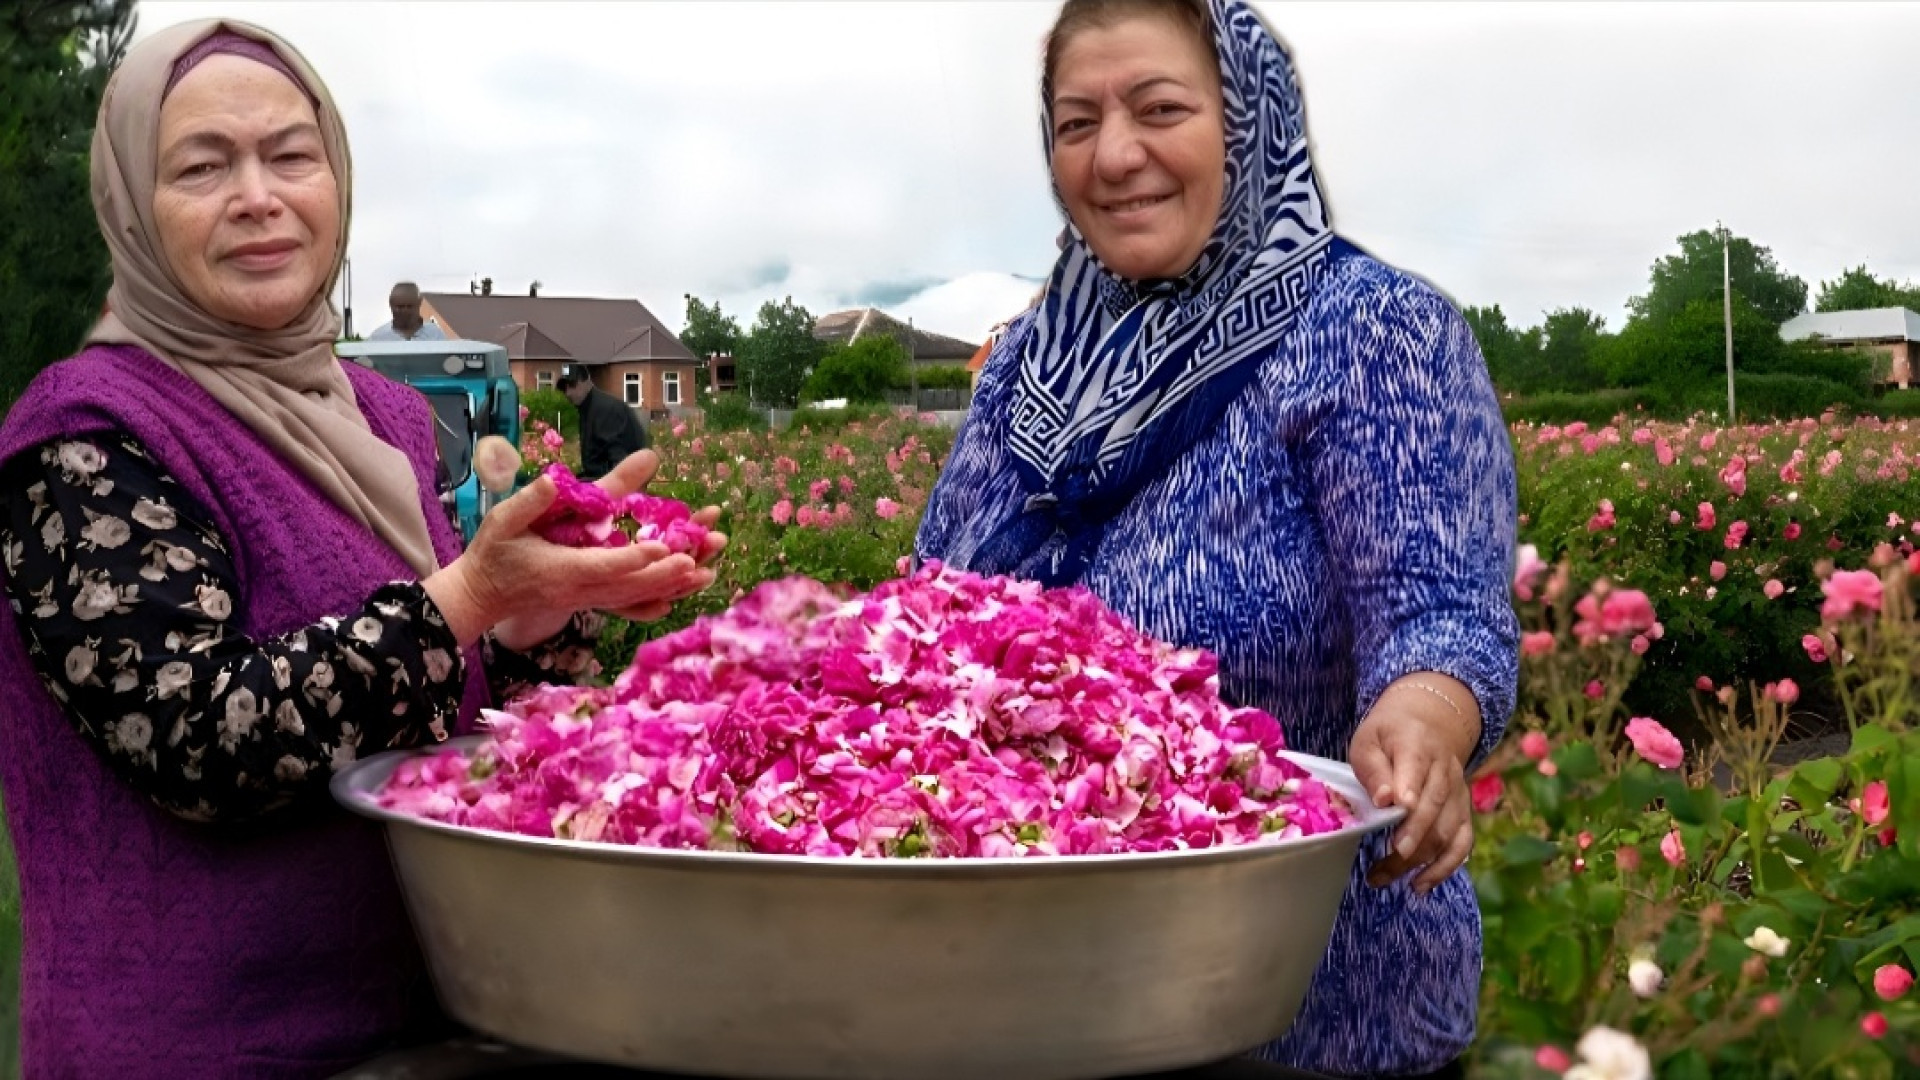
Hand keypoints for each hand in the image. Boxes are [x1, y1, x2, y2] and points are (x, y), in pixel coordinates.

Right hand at [422, 452, 716, 647]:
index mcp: (560, 569)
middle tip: (699, 560)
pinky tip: (680, 596)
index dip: (635, 557)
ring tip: (707, 574)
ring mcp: (586, 600)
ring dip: (671, 586)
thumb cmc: (492, 553)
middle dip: (666, 574)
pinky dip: (655, 601)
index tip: (662, 545)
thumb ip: (530, 501)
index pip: (604, 565)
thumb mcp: (503, 520)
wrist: (481, 595)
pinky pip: (629, 605)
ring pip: (635, 598)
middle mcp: (578, 590)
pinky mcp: (591, 601)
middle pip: (630, 586)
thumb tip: (553, 478)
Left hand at [1349, 676, 1479, 893]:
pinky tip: (1421, 884)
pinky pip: (1462, 843)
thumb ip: (1374, 768)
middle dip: (1414, 835)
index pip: (1417, 768)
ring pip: (1447, 830)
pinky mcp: (1463, 812)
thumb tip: (1384, 798)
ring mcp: (1458, 793)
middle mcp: (1445, 770)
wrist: (1426, 725)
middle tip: (1390, 858)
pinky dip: (1445, 867)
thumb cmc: (1388, 737)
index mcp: (1418, 746)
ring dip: (1420, 859)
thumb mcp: (1369, 741)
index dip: (1410, 790)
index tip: (1398, 808)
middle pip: (1434, 806)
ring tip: (1385, 878)